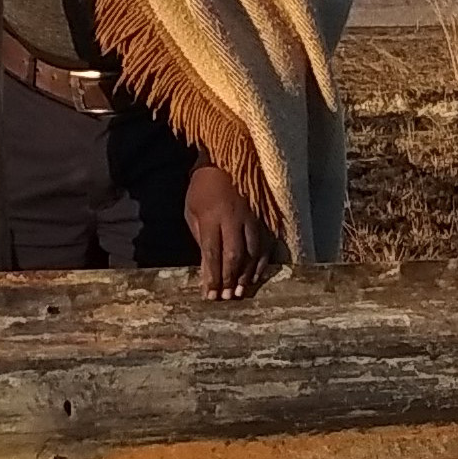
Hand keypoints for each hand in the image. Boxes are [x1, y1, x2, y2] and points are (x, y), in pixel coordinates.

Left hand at [186, 163, 274, 299]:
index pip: (212, 252)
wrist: (225, 161)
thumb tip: (207, 268)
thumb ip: (201, 239)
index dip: (211, 276)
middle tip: (225, 297)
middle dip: (229, 279)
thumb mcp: (192, 212)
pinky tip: (255, 276)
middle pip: (234, 255)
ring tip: (239, 292)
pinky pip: (265, 244)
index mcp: (212, 216)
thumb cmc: (202, 189)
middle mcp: (234, 218)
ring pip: (252, 252)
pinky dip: (261, 263)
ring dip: (246, 275)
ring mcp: (252, 218)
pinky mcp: (263, 217)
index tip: (209, 295)